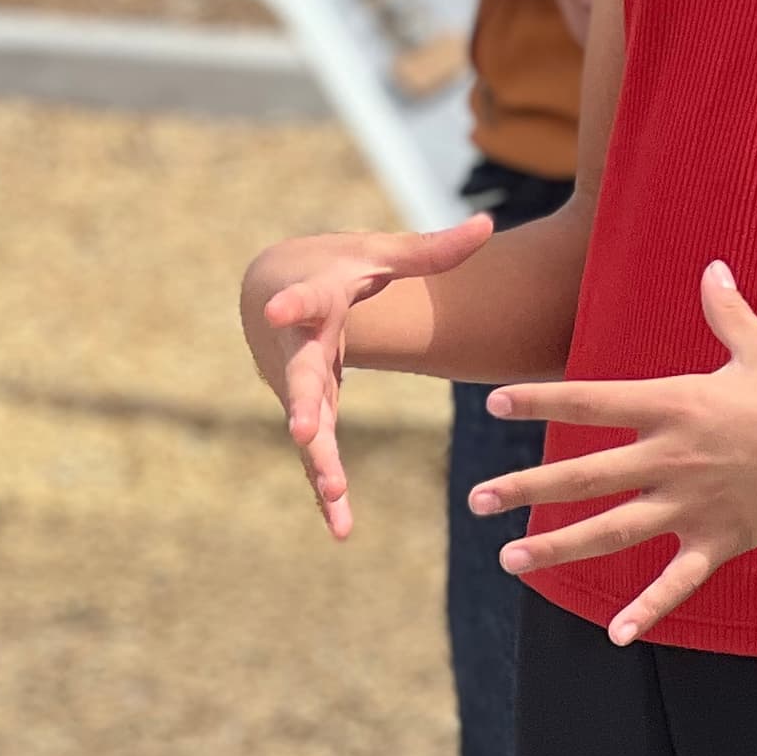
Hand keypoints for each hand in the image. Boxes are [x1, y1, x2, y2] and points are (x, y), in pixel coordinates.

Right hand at [247, 216, 498, 540]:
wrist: (268, 289)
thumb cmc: (332, 268)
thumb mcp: (375, 255)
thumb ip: (430, 250)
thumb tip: (488, 226)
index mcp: (315, 301)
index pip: (301, 301)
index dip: (290, 305)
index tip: (276, 312)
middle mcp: (298, 349)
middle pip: (302, 379)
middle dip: (304, 405)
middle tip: (302, 429)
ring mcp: (298, 387)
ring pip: (308, 429)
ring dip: (319, 462)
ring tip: (334, 496)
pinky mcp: (306, 414)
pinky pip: (316, 455)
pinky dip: (327, 491)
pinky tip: (342, 529)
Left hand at [470, 261, 756, 640]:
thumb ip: (726, 311)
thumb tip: (712, 267)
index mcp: (678, 405)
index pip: (591, 400)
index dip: (539, 400)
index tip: (492, 404)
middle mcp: (675, 458)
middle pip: (585, 474)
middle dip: (525, 487)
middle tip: (475, 499)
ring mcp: (696, 505)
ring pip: (613, 531)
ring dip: (559, 546)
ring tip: (509, 558)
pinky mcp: (724, 540)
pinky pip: (678, 581)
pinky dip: (647, 609)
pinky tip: (615, 635)